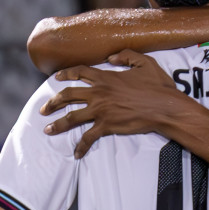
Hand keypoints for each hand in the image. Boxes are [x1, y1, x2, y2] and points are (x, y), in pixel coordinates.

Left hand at [41, 50, 187, 156]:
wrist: (164, 107)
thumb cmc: (158, 86)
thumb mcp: (145, 63)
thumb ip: (126, 55)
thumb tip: (111, 57)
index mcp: (105, 77)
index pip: (79, 72)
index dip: (66, 73)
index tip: (56, 77)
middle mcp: (98, 93)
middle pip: (68, 96)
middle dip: (52, 102)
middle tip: (44, 108)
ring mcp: (101, 111)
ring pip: (72, 118)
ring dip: (58, 124)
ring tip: (48, 130)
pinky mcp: (107, 126)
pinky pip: (89, 137)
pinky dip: (81, 146)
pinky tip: (76, 153)